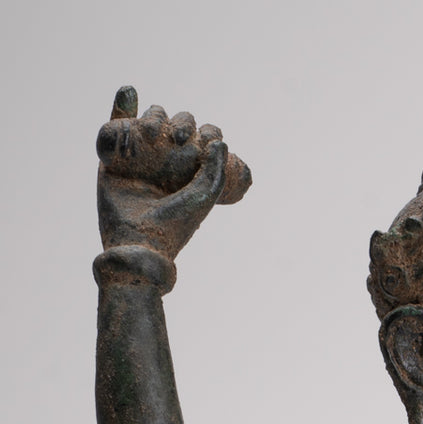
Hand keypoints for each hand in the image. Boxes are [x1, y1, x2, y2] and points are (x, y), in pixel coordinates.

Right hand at [96, 86, 250, 258]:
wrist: (138, 244)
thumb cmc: (174, 225)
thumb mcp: (203, 197)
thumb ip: (216, 171)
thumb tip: (220, 140)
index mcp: (185, 172)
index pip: (196, 139)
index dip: (202, 131)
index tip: (201, 138)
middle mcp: (162, 164)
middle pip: (171, 127)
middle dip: (178, 123)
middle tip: (177, 137)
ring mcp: (137, 160)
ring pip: (147, 124)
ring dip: (153, 117)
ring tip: (152, 130)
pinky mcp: (112, 160)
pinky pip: (115, 127)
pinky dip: (121, 107)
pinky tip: (128, 92)